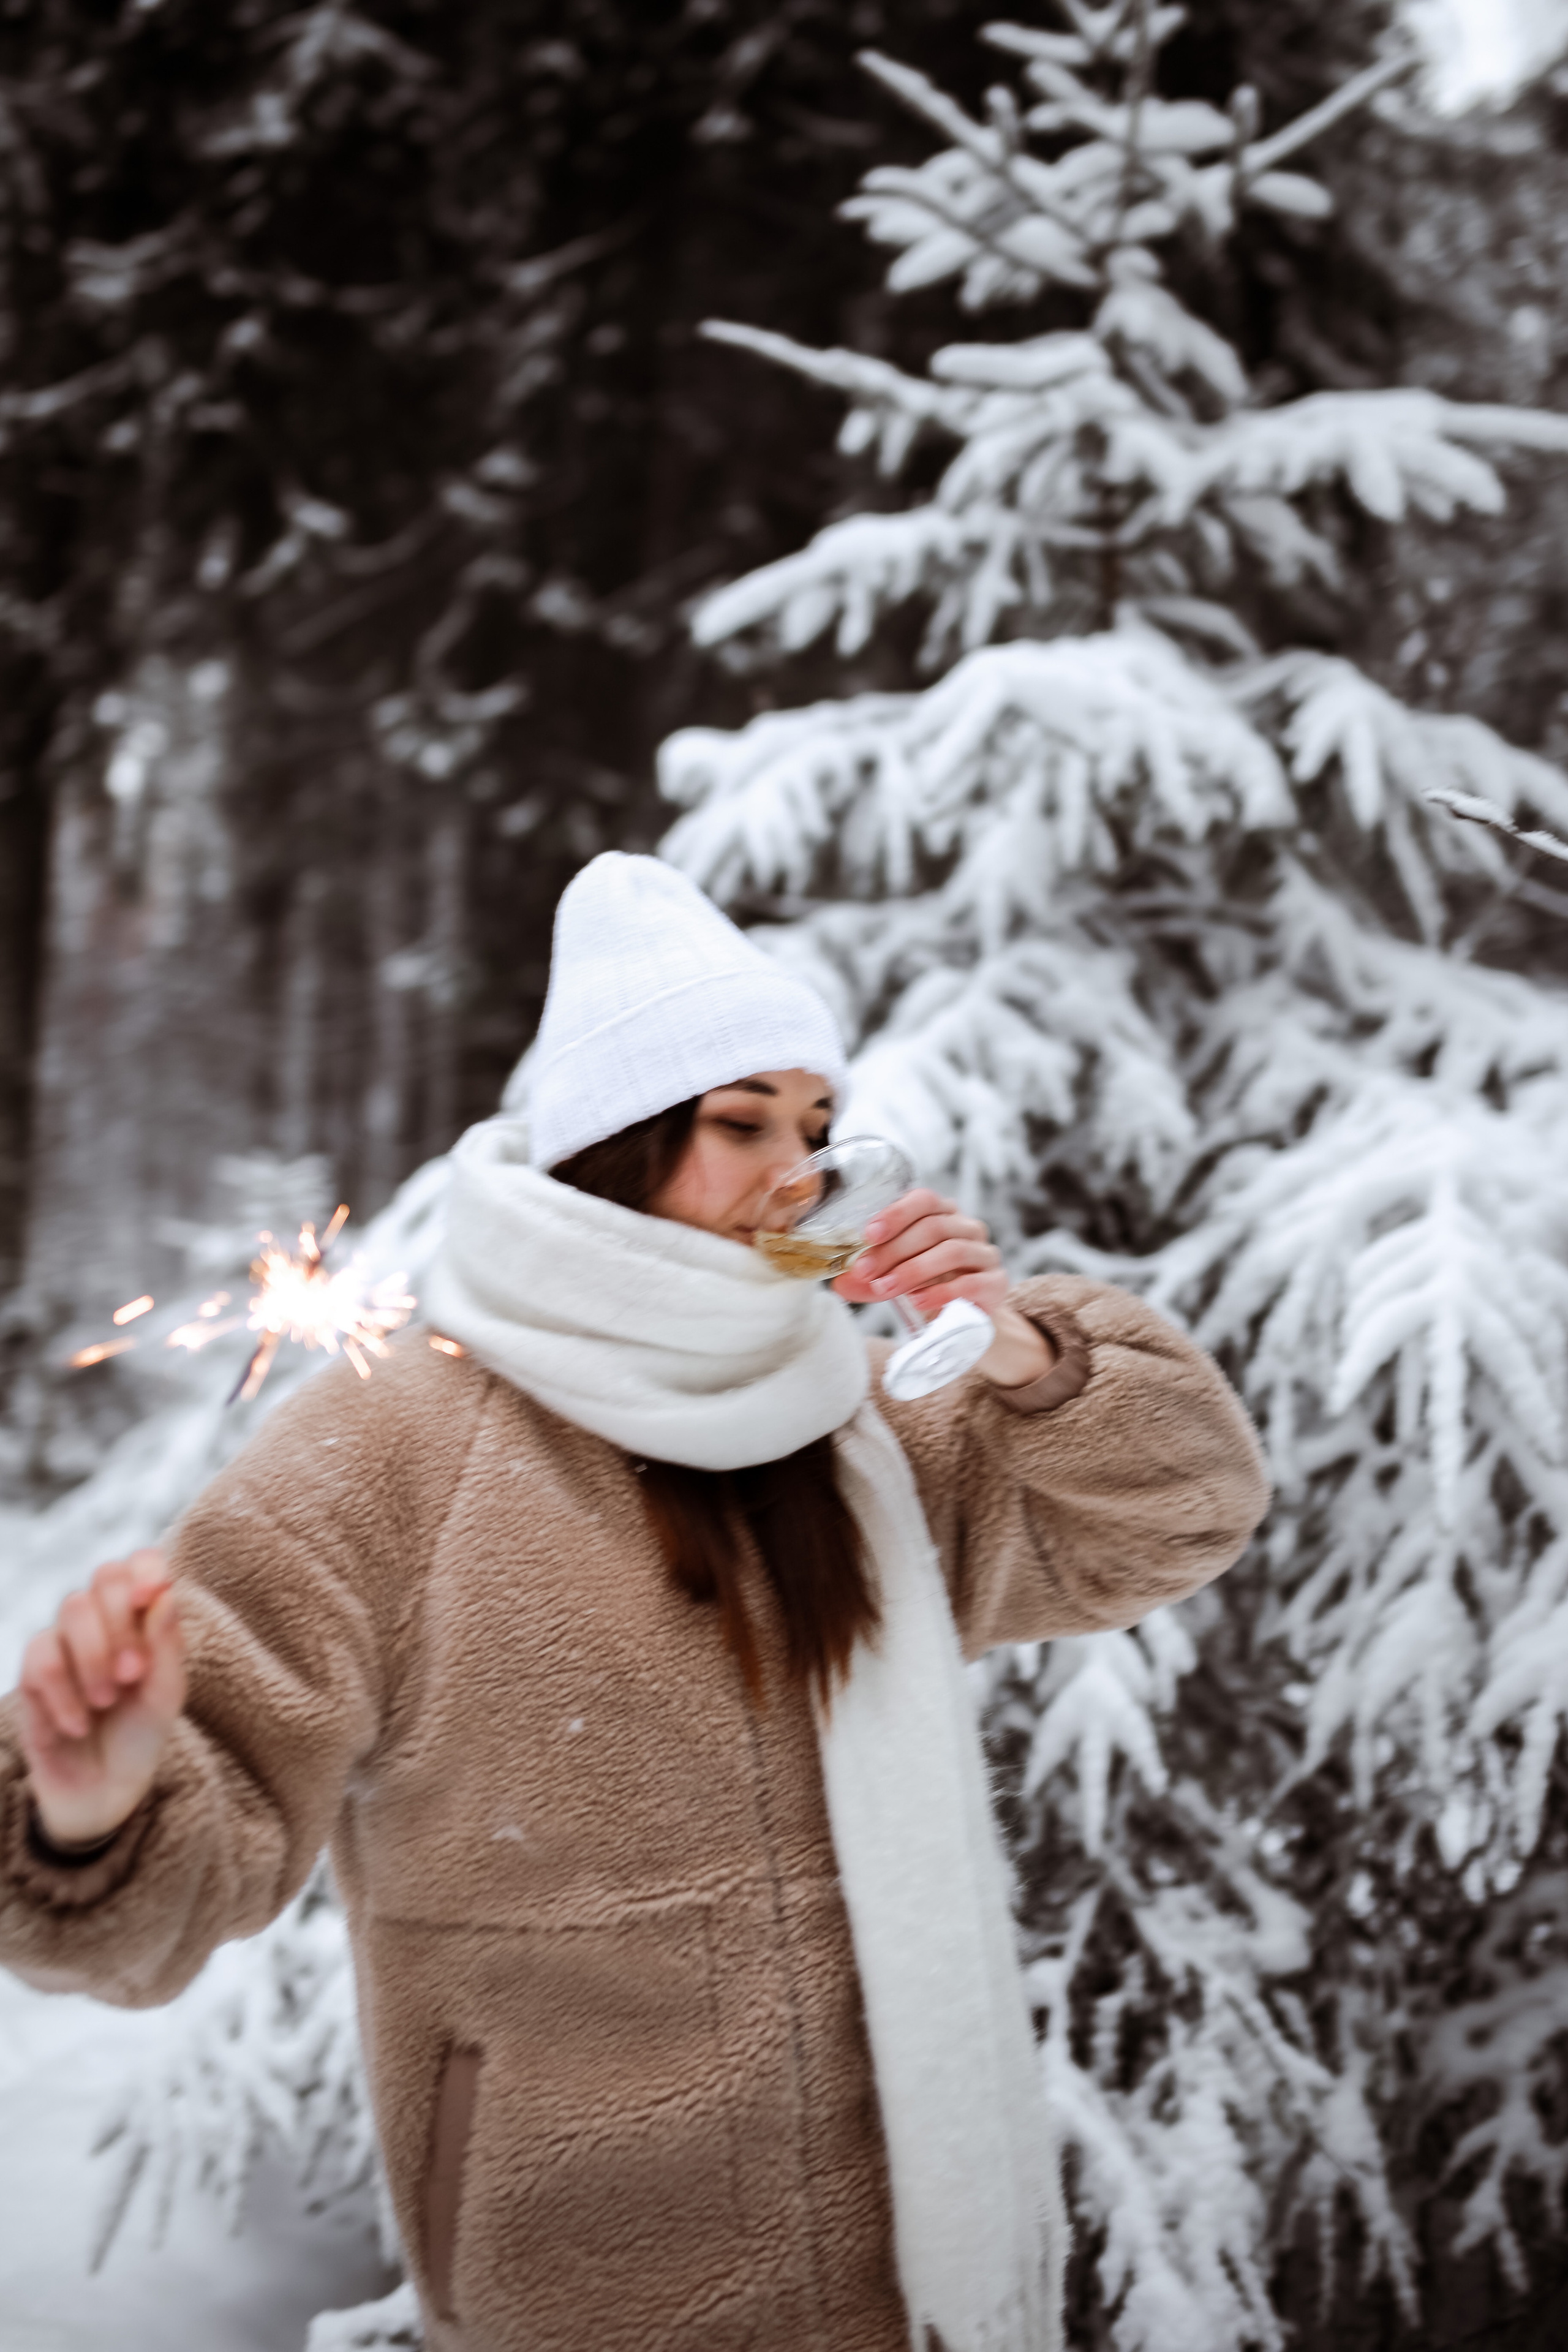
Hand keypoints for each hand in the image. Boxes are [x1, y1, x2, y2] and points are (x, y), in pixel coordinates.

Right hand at [17, 1548, 185, 1849]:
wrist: (104, 1789)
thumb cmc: (141, 1733)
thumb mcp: (167, 1694)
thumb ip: (167, 1645)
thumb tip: (165, 1593)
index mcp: (140, 1616)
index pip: (138, 1562)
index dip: (145, 1569)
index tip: (152, 1596)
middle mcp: (100, 1619)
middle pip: (103, 1578)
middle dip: (121, 1622)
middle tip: (133, 1674)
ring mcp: (64, 1643)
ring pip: (70, 1610)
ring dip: (94, 1657)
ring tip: (107, 1702)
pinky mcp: (32, 1676)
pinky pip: (41, 1660)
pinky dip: (64, 1694)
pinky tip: (79, 1725)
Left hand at [833, 1188, 1052, 1384]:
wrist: (965, 1317)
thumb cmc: (926, 1286)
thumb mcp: (892, 1277)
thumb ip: (867, 1278)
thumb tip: (839, 1282)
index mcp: (942, 1214)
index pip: (923, 1200)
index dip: (896, 1213)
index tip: (868, 1234)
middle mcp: (967, 1227)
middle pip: (933, 1227)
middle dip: (894, 1250)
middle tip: (866, 1271)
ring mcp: (985, 1253)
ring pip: (951, 1251)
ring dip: (913, 1270)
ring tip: (886, 1288)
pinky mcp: (996, 1283)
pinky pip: (971, 1282)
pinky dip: (941, 1291)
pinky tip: (918, 1301)